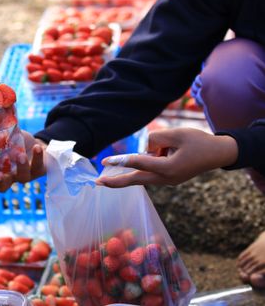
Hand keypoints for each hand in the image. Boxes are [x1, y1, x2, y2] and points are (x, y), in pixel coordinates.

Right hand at [0, 131, 46, 190]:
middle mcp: (10, 176)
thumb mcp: (4, 137)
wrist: (37, 147)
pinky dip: (38, 157)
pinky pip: (39, 166)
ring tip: (20, 154)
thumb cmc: (16, 143)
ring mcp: (25, 175)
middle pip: (2, 186)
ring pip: (22, 177)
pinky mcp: (40, 170)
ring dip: (21, 166)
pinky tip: (36, 147)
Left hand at [96, 127, 237, 186]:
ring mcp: (167, 181)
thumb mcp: (176, 134)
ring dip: (135, 168)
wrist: (218, 154)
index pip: (139, 163)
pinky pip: (151, 172)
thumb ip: (155, 139)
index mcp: (168, 168)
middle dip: (116, 181)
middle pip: (135, 180)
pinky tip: (158, 154)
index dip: (121, 160)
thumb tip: (142, 147)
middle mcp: (166, 179)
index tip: (106, 161)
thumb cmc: (198, 141)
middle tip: (97, 183)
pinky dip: (146, 165)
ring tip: (146, 156)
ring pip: (143, 175)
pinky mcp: (168, 179)